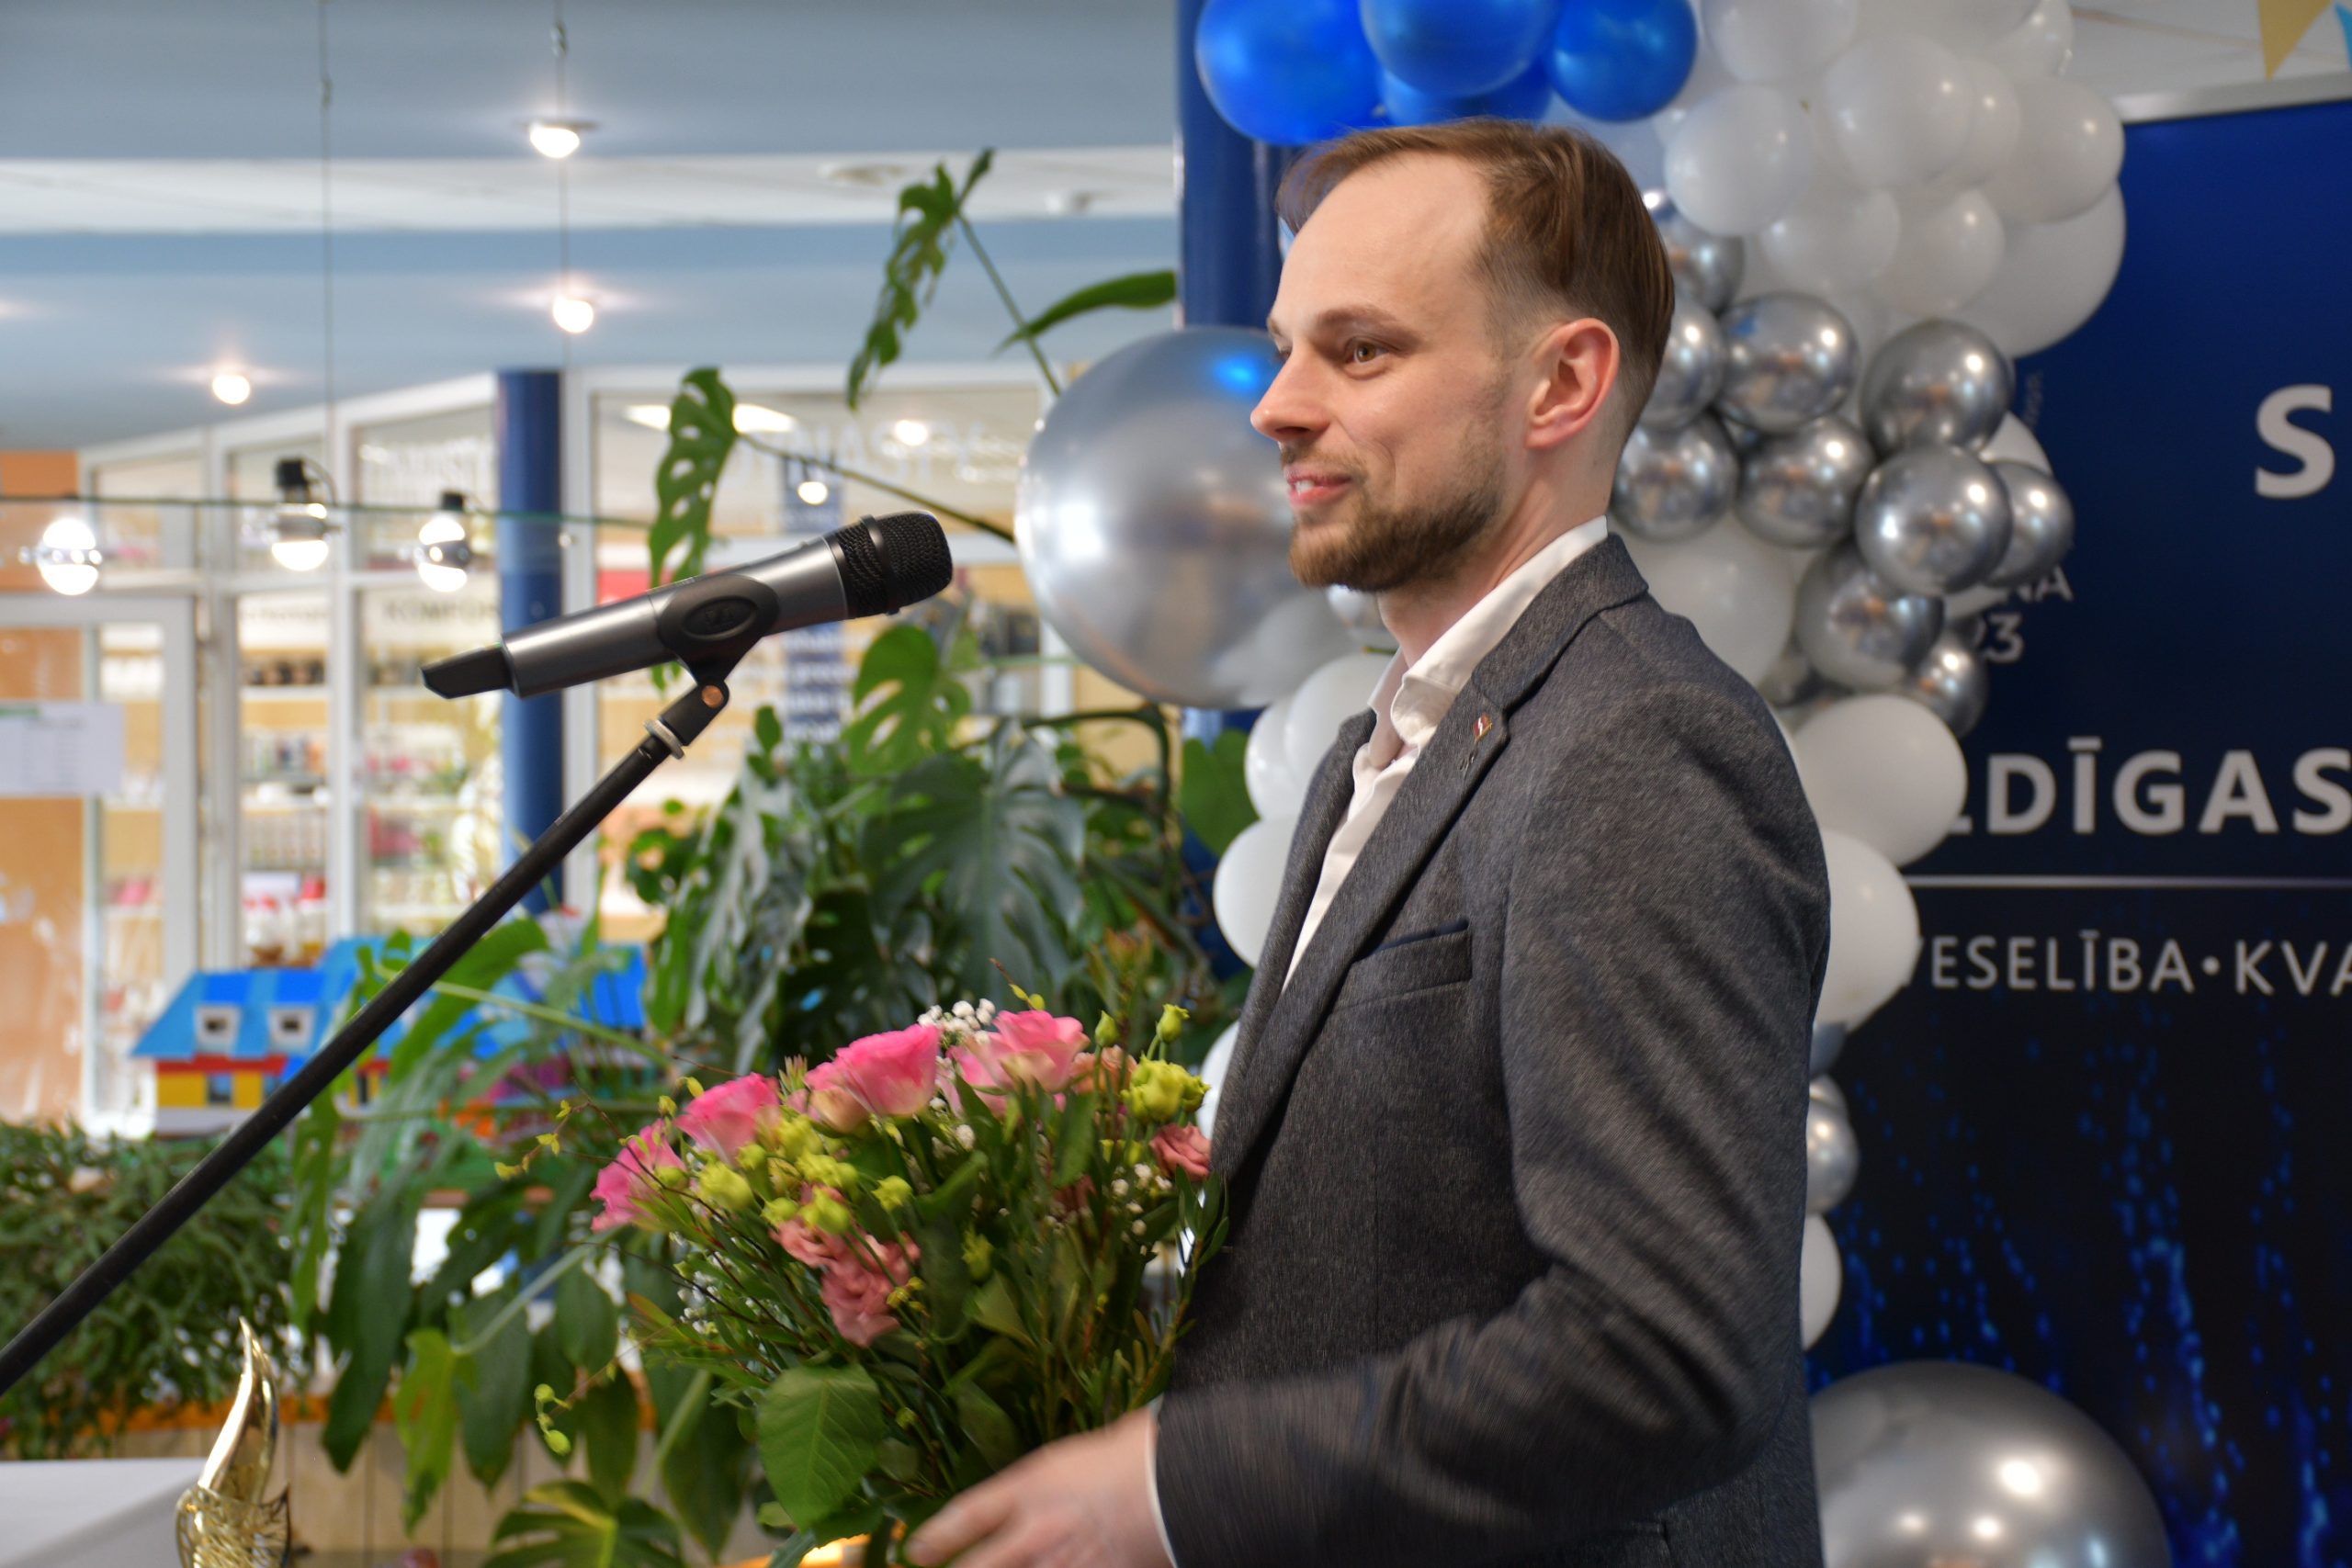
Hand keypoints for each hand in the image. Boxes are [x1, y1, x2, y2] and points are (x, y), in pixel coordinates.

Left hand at [903, 1408, 1172, 1567]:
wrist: (1180, 1481)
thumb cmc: (1135, 1452)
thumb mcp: (1074, 1457)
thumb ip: (1043, 1482)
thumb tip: (1031, 1492)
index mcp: (1028, 1486)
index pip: (965, 1516)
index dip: (935, 1538)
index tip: (917, 1552)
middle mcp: (1034, 1530)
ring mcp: (1061, 1564)